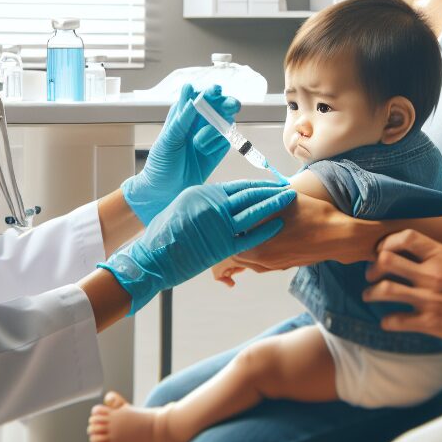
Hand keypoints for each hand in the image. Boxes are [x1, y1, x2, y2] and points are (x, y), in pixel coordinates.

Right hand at [99, 180, 292, 313]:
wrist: (151, 259)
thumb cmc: (162, 235)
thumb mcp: (182, 208)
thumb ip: (204, 202)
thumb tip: (221, 200)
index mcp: (203, 193)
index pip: (238, 186)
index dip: (258, 184)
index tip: (272, 183)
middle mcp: (212, 205)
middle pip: (250, 194)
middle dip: (271, 190)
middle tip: (288, 187)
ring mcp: (218, 225)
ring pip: (254, 211)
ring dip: (275, 204)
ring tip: (290, 199)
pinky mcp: (221, 245)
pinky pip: (251, 236)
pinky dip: (267, 229)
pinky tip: (280, 224)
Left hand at [121, 83, 240, 224]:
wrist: (165, 192)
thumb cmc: (161, 163)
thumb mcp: (168, 140)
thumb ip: (182, 118)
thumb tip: (192, 93)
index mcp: (184, 113)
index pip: (201, 96)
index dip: (210, 91)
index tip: (215, 90)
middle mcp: (200, 121)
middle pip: (221, 105)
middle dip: (227, 104)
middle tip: (231, 106)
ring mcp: (211, 134)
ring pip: (226, 121)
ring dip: (215, 130)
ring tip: (197, 145)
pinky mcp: (219, 148)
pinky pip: (227, 139)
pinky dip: (217, 144)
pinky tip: (203, 153)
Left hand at [233, 192, 375, 270]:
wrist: (339, 236)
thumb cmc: (314, 216)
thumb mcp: (285, 201)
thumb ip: (262, 201)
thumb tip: (244, 195)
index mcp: (259, 246)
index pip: (231, 238)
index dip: (226, 225)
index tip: (224, 214)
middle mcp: (263, 260)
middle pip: (235, 251)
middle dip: (233, 237)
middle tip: (232, 221)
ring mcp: (274, 265)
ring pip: (248, 259)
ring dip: (244, 245)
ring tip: (246, 228)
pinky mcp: (283, 266)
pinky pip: (261, 262)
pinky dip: (257, 251)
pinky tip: (263, 237)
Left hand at [361, 230, 441, 343]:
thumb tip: (426, 253)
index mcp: (441, 254)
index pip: (404, 237)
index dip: (387, 242)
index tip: (382, 250)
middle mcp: (431, 274)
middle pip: (386, 261)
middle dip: (372, 267)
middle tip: (371, 274)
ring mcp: (429, 298)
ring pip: (385, 290)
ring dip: (372, 293)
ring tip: (369, 295)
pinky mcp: (432, 321)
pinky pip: (397, 320)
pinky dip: (388, 321)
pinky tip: (388, 321)